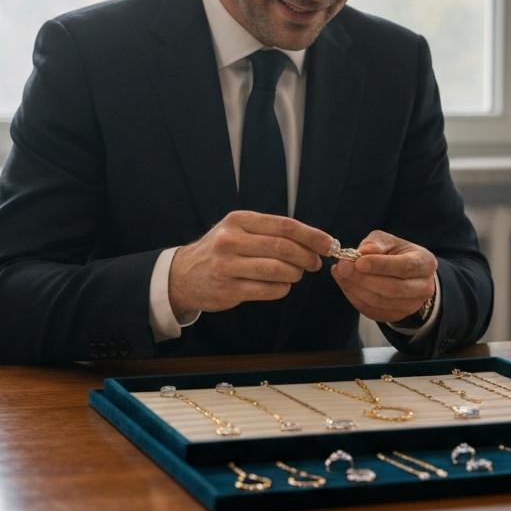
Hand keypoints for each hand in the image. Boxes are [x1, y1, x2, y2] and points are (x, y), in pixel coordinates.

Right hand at [169, 211, 332, 316]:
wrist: (182, 275)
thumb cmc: (218, 251)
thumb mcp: (236, 230)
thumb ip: (268, 232)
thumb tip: (310, 240)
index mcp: (238, 220)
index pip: (283, 225)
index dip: (310, 235)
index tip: (328, 243)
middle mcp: (231, 240)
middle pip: (283, 247)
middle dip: (307, 256)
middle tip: (315, 263)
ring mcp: (228, 265)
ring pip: (277, 270)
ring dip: (295, 274)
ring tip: (297, 274)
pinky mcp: (228, 289)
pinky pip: (268, 290)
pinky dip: (282, 289)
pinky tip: (282, 286)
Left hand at [330, 230, 436, 323]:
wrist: (406, 275)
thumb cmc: (396, 253)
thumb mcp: (388, 241)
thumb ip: (375, 244)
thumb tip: (362, 253)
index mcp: (425, 263)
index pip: (404, 267)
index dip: (380, 265)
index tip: (357, 261)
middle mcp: (423, 287)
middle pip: (392, 288)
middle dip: (363, 278)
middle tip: (341, 267)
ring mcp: (411, 306)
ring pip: (379, 302)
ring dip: (355, 288)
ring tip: (339, 273)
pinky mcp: (396, 316)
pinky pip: (372, 311)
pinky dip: (354, 298)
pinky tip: (345, 284)